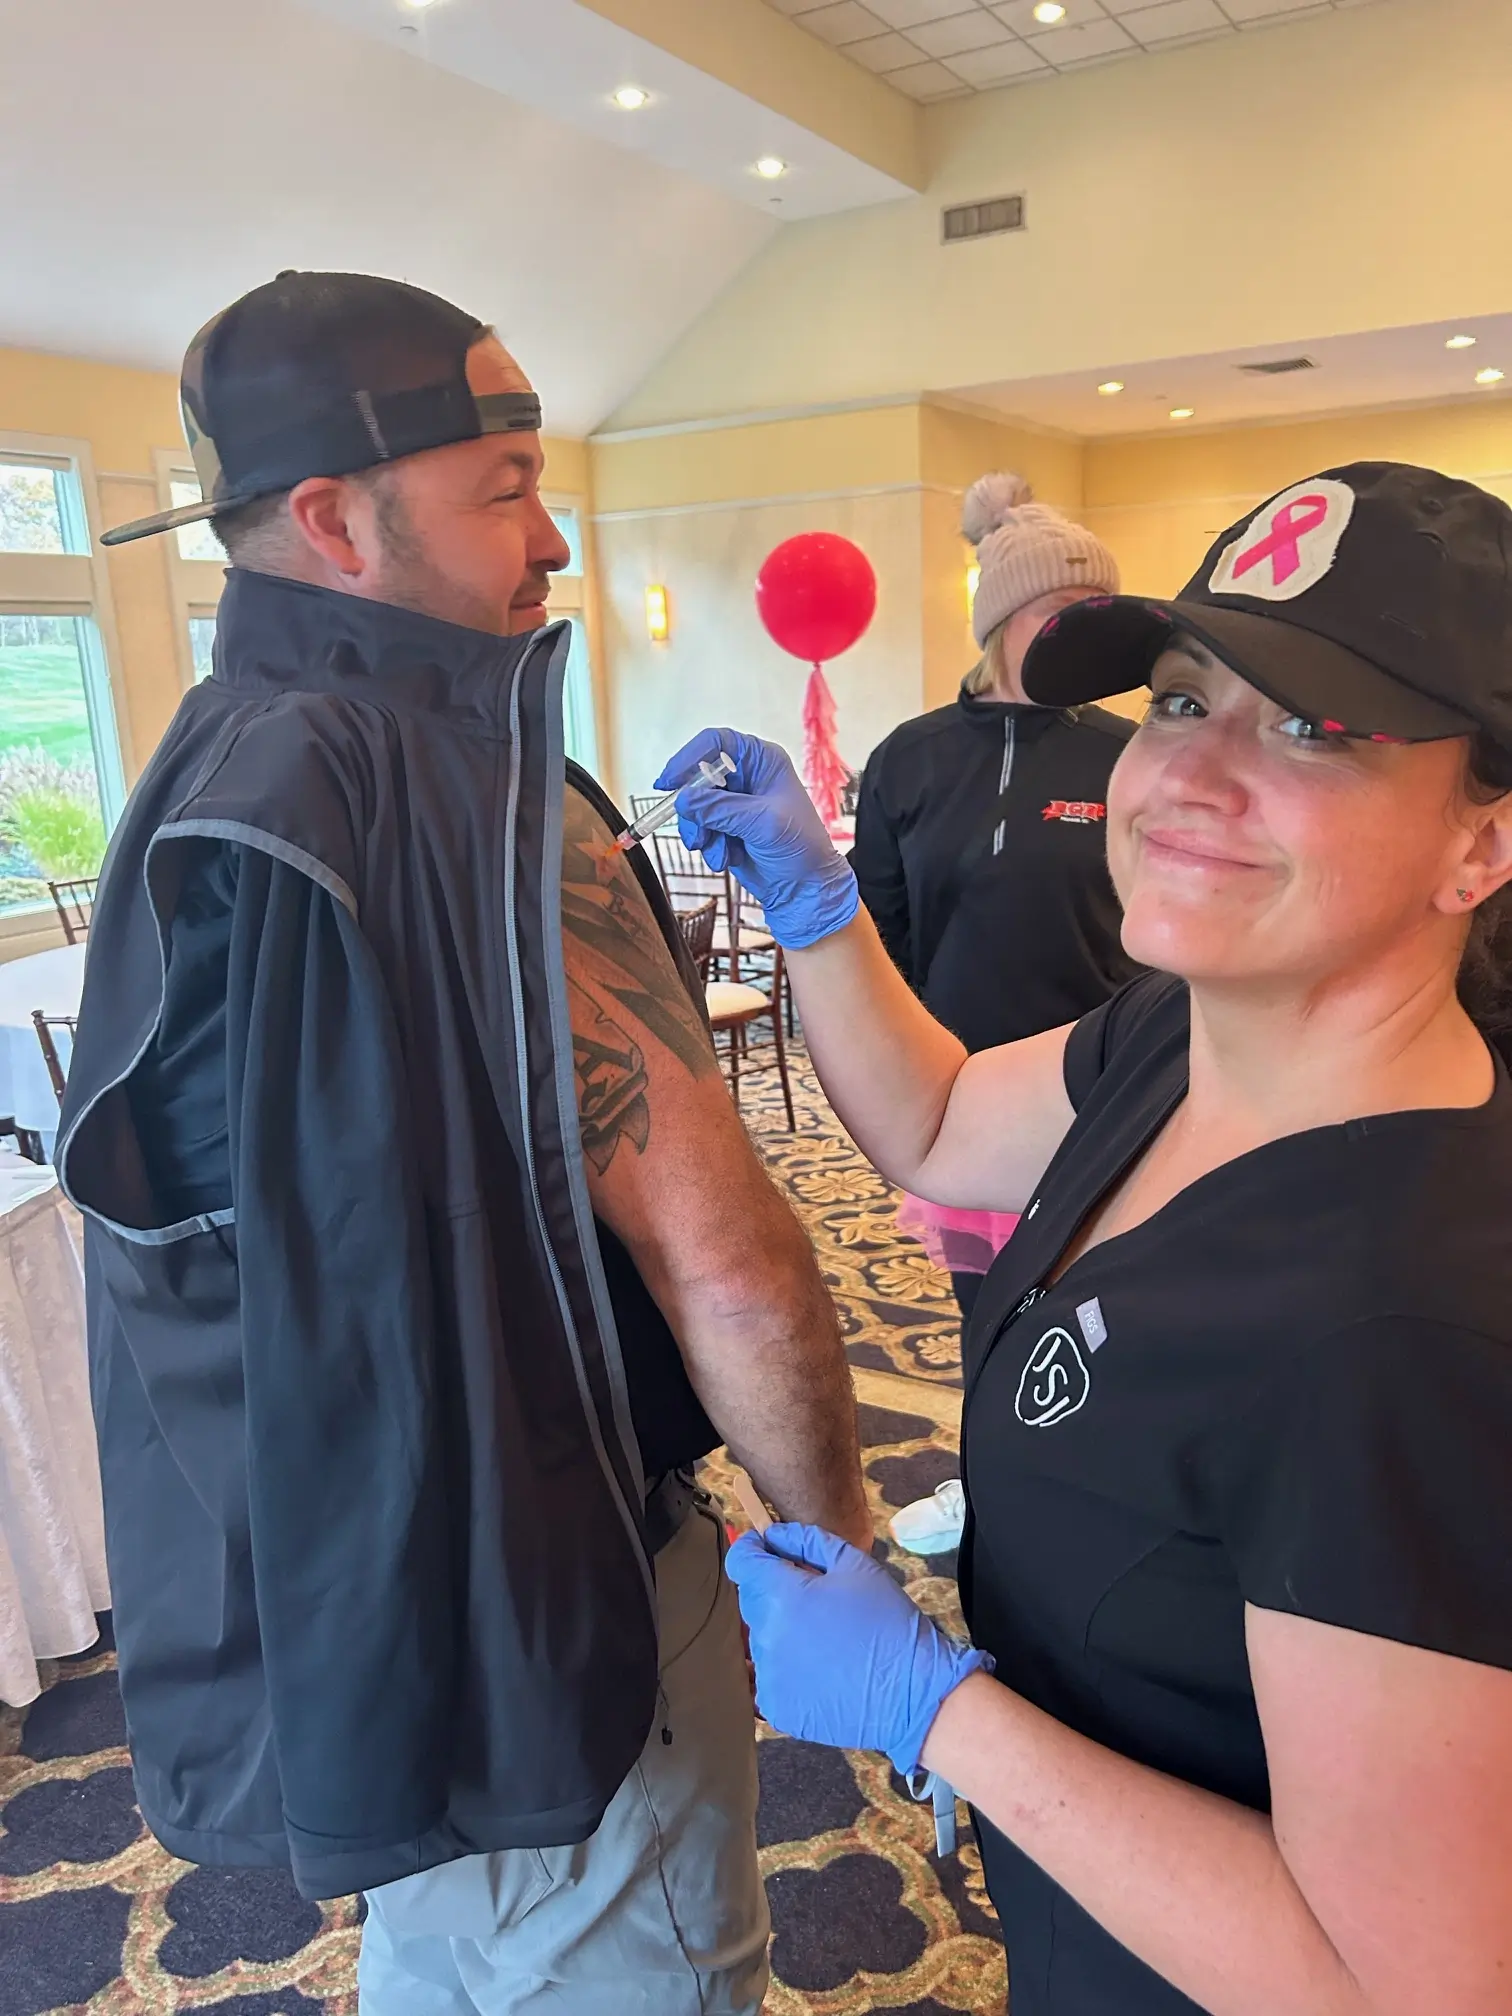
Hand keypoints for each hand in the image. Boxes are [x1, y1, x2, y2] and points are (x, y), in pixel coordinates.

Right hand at [654, 728, 859, 950]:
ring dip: (700, 832)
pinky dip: (708, 846)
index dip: (689, 758)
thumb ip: (721, 809)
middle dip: (693, 808)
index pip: (716, 743)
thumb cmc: (800, 847)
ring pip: (692, 806)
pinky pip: (698, 829)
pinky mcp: (723, 827)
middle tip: (697, 834)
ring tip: (719, 852)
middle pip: (697, 777)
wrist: (804, 889)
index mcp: (761, 761)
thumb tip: (683, 800)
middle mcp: (744, 776)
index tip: (669, 783)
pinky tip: (728, 858)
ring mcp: (732, 803)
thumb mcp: (763, 823)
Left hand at [725, 1522, 993, 1775]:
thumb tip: (773, 1535)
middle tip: (815, 1599)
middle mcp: (765, 1637)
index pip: (741, 1561)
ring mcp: (768, 1678)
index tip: (768, 1549)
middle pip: (752, 1601)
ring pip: (761, 1640)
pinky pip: (769, 1677)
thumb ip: (806, 1541)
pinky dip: (787, 1669)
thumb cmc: (888, 1622)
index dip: (753, 1549)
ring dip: (782, 1631)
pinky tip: (821, 1670)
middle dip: (774, 1591)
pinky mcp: (776, 1709)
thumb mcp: (855, 1565)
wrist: (913, 1694)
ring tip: (823, 1640)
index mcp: (781, 1596)